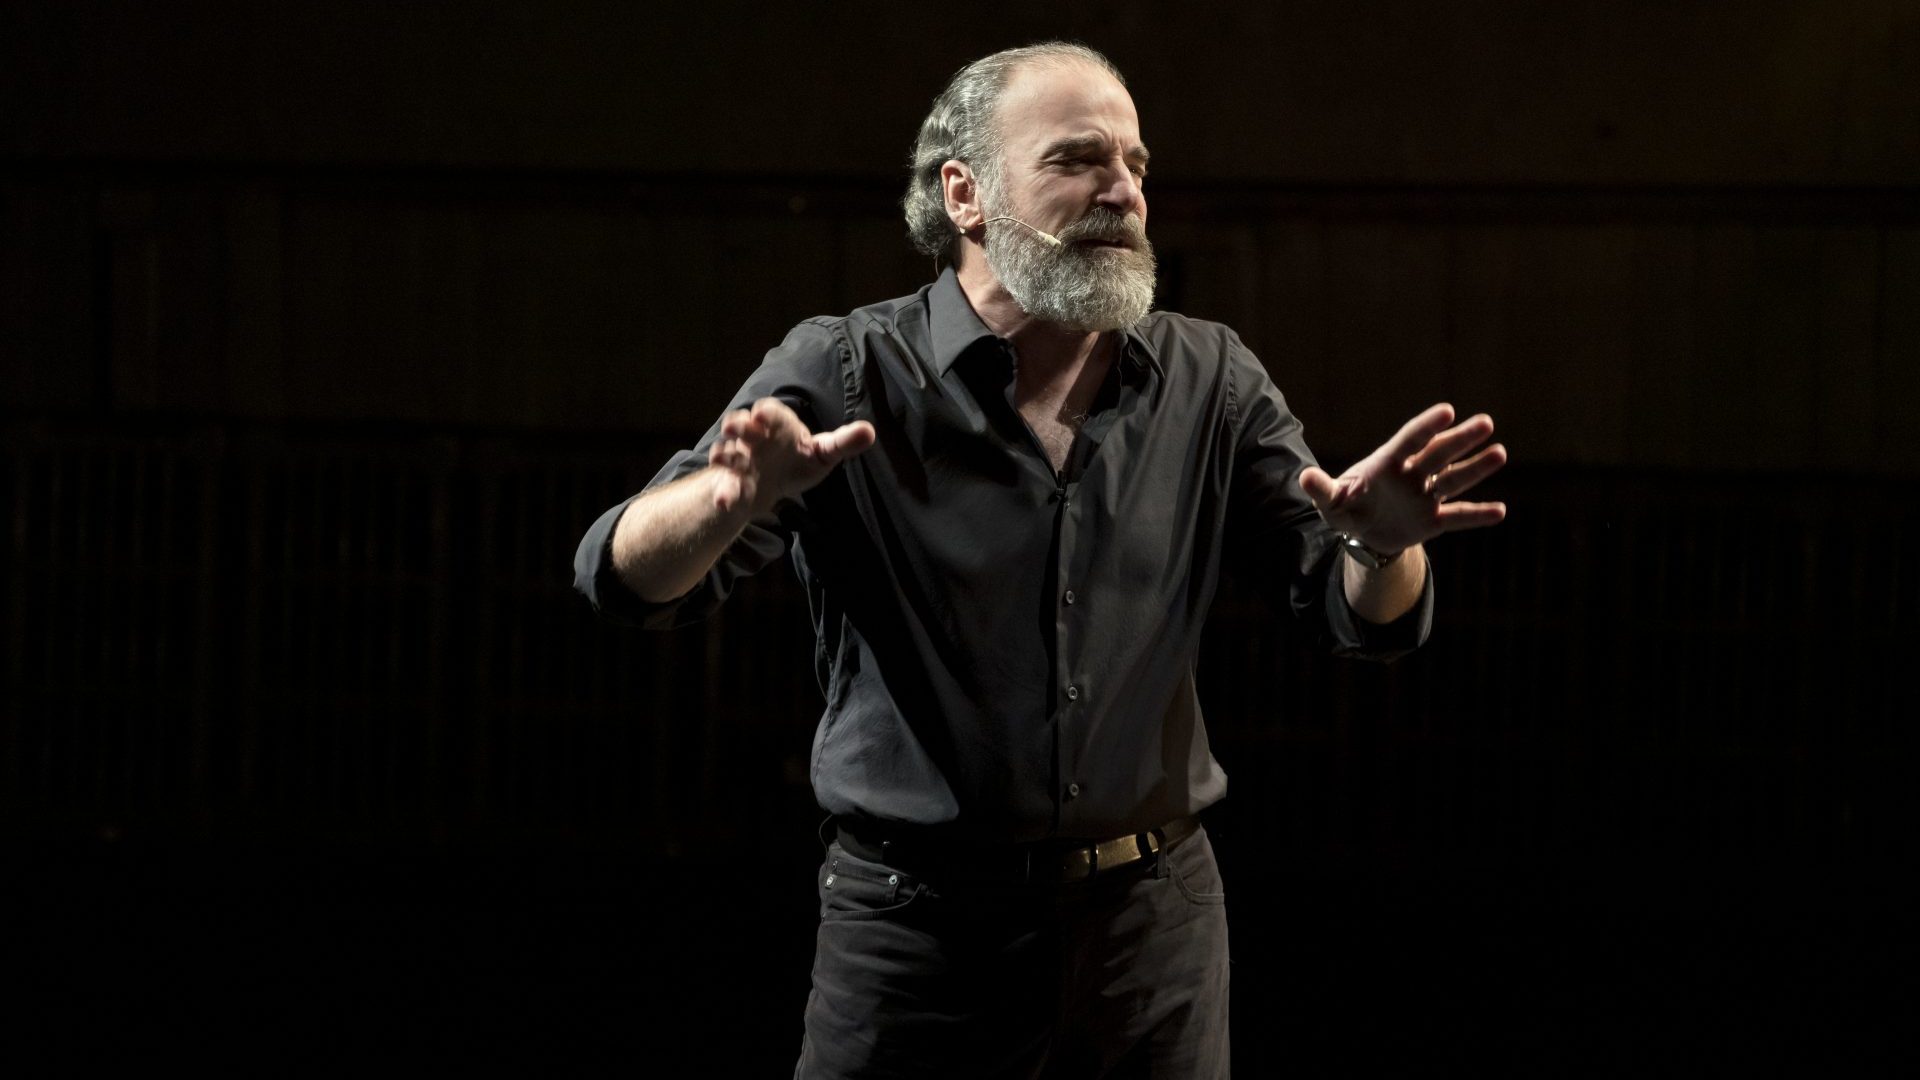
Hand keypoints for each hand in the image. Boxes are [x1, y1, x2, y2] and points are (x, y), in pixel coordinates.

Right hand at [707, 397, 875, 514]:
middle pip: (742, 425)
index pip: (771, 413)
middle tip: (735, 427)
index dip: (767, 413)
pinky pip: (726, 487)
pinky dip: (724, 494)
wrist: (769, 486)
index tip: (762, 416)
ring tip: (722, 459)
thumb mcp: (822, 453)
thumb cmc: (797, 462)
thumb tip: (870, 431)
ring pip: (728, 453)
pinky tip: (726, 503)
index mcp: (778, 427)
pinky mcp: (733, 483)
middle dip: (737, 425)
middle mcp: (754, 438)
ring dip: (724, 455)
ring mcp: (740, 460)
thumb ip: (843, 443)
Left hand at [1299, 403, 1506, 555]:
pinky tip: (1500, 511)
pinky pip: (1458, 516)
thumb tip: (1305, 477)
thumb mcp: (1331, 502)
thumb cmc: (1346, 507)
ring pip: (1454, 480)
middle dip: (1460, 440)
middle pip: (1439, 454)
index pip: (1410, 440)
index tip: (1447, 411)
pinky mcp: (1434, 521)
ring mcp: (1425, 497)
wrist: (1363, 534)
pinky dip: (1477, 515)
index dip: (1427, 426)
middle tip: (1485, 423)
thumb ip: (1322, 489)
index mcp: (1387, 464)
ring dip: (1476, 468)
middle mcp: (1412, 475)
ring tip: (1499, 453)